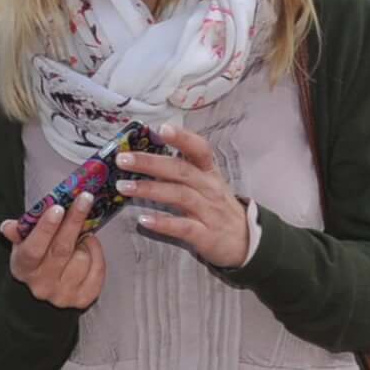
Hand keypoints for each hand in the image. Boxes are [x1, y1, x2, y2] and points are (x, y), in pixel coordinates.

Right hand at [0, 199, 108, 311]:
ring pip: (82, 259)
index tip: (58, 208)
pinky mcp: (83, 299)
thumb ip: (16, 232)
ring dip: (85, 242)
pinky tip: (89, 247)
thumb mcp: (21, 246)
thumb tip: (8, 227)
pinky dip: (97, 254)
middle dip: (74, 221)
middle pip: (62, 249)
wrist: (43, 294)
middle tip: (85, 199)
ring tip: (80, 235)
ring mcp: (63, 294)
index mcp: (24, 268)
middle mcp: (42, 284)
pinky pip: (97, 270)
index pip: (33, 248)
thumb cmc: (35, 262)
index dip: (46, 228)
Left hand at [117, 125, 252, 269]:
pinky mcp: (206, 235)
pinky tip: (143, 220)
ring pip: (179, 195)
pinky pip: (183, 227)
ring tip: (123, 187)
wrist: (247, 241)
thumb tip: (145, 156)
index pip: (199, 149)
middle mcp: (209, 188)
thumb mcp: (206, 184)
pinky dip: (163, 223)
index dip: (182, 138)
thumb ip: (181, 170)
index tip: (161, 128)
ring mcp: (208, 211)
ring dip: (150, 190)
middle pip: (180, 170)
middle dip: (150, 162)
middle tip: (122, 159)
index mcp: (209, 172)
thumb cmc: (218, 208)